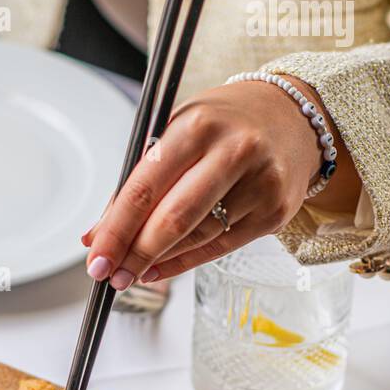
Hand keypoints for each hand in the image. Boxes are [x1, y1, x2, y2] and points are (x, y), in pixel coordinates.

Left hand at [82, 77, 353, 287]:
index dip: (116, 228)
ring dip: (157, 261)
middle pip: (173, 219)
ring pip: (197, 237)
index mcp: (198, 125)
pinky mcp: (274, 212)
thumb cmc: (225, 123)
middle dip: (135, 253)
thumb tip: (96, 234)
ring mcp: (259, 184)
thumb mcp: (178, 133)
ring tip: (131, 272)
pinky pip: (220, 247)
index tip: (96, 255)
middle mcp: (233, 151)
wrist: (294, 115)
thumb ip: (138, 181)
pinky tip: (160, 268)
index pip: (146, 186)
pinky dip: (185, 262)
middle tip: (110, 275)